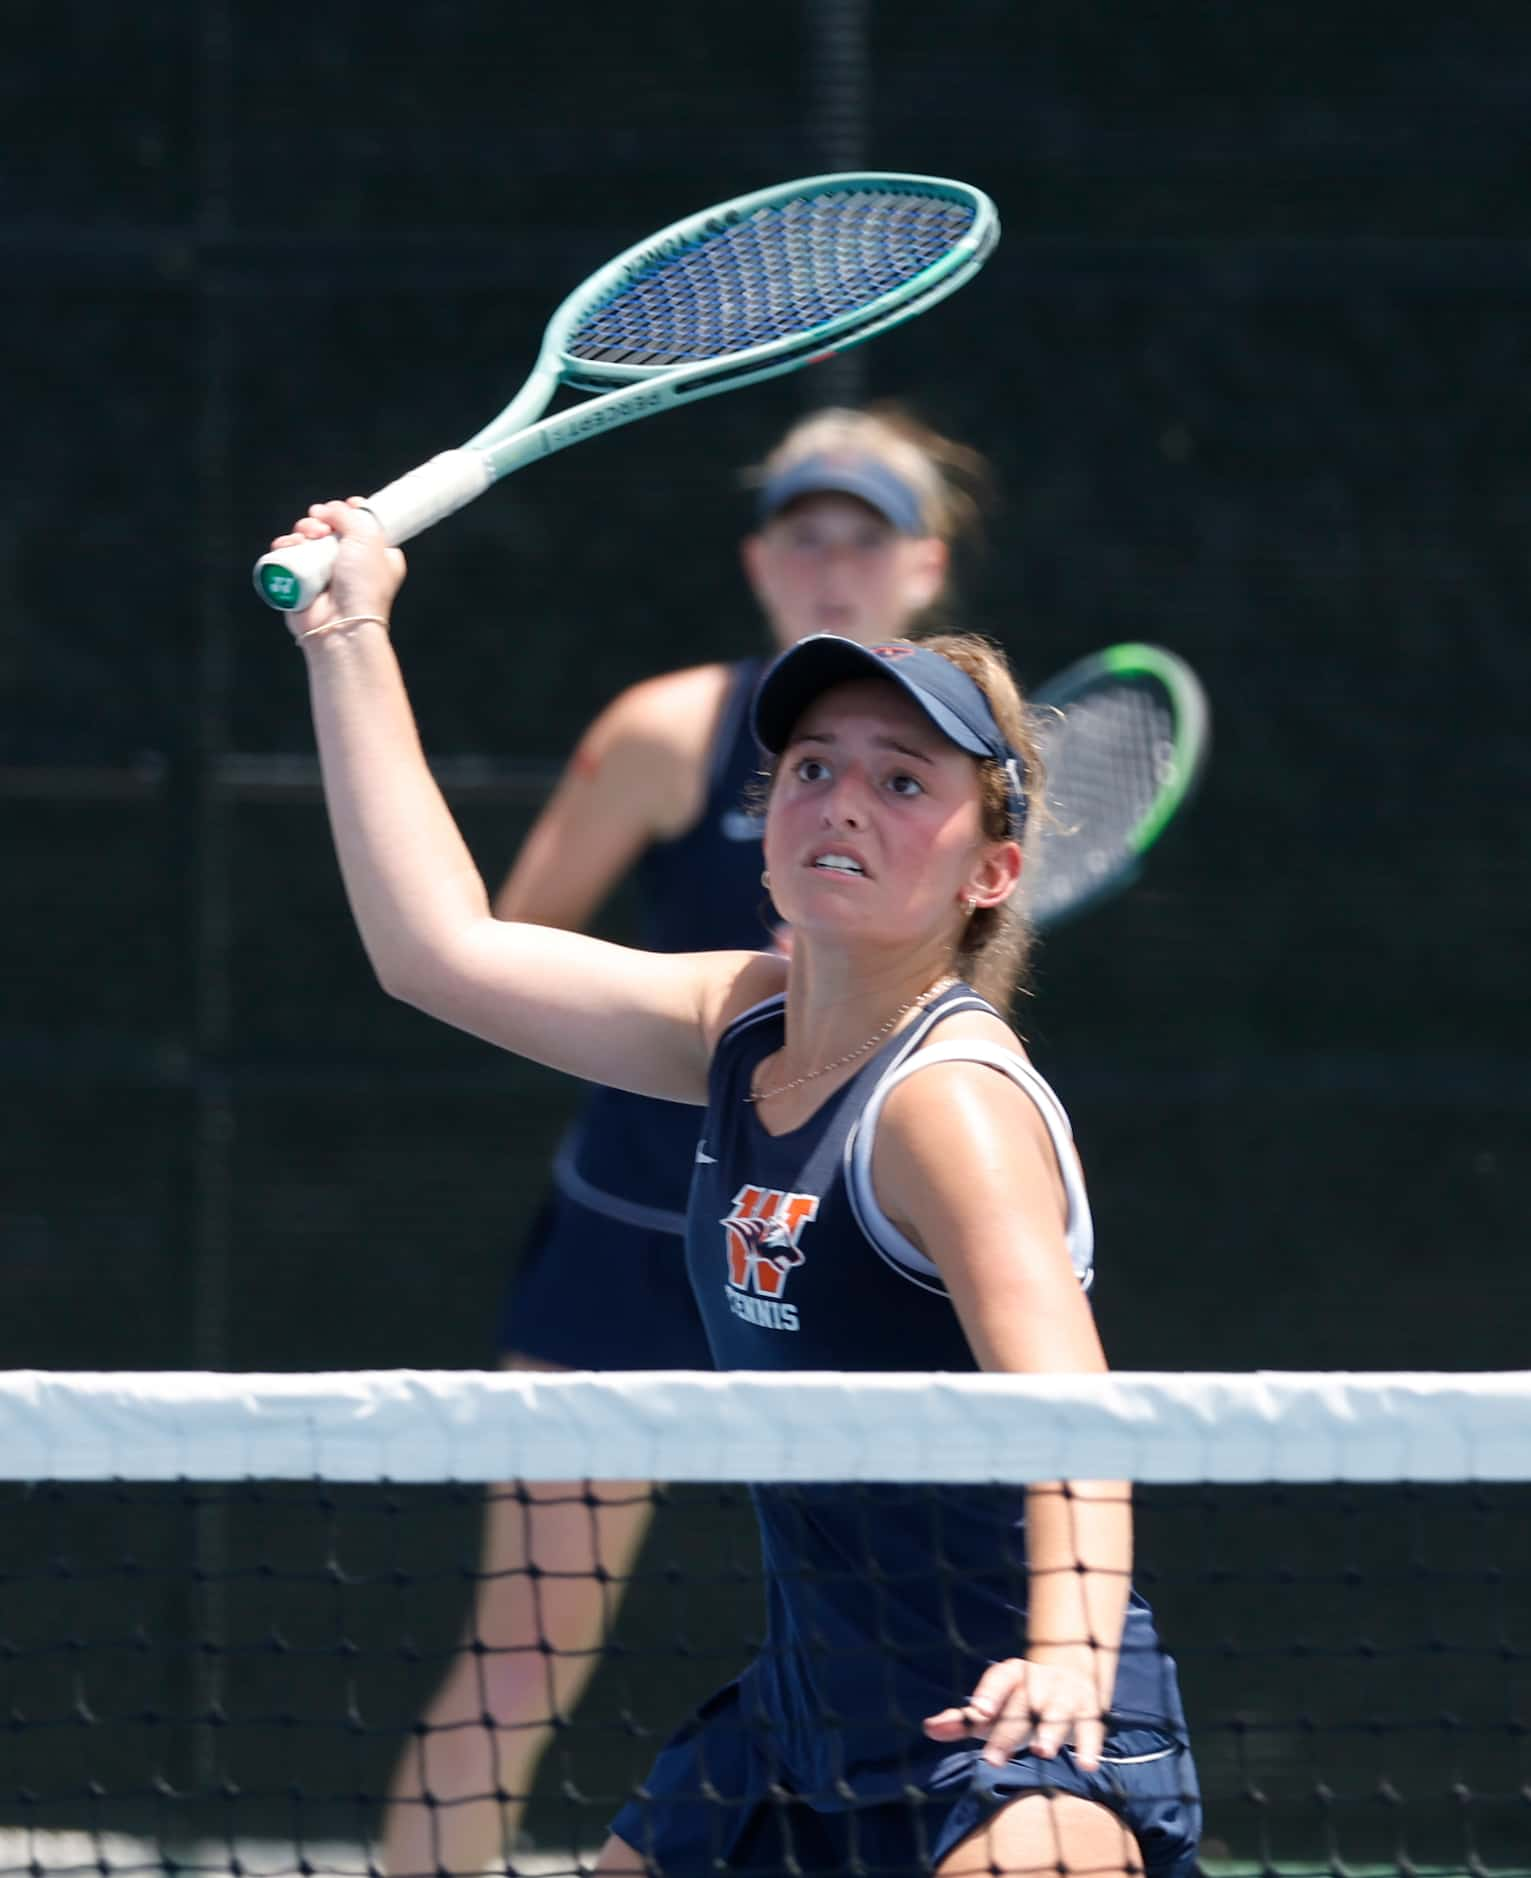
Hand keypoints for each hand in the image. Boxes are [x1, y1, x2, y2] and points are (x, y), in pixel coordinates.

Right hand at [270, 497, 406, 641]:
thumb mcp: (368, 538)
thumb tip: (328, 510)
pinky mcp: (301, 581)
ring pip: (307, 538)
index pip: (362, 523)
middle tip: (321, 527)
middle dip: (321, 519)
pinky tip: (290, 546)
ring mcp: (325, 572)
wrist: (342, 623)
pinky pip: (289, 554)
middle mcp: (351, 563)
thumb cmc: (363, 584)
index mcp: (376, 554)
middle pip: (330, 526)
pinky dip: (286, 546)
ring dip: (303, 530)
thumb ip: (349, 515)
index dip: (351, 511)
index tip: (346, 506)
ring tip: (307, 538)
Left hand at [923, 1656, 1105, 1769]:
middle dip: (1009, 1730)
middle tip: (992, 1759)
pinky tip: (1086, 1765)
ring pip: (1058, 1710)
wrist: (1071, 1677)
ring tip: (1042, 1750)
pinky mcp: (1090, 1711)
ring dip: (1050, 1729)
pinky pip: (1092, 1727)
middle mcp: (1040, 1680)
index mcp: (1013, 1674)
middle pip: (1023, 1704)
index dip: (989, 1694)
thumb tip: (928, 1728)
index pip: (999, 1679)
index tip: (978, 1712)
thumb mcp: (994, 1709)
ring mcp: (1066, 1693)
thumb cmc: (1021, 1702)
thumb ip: (963, 1719)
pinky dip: (1089, 1745)